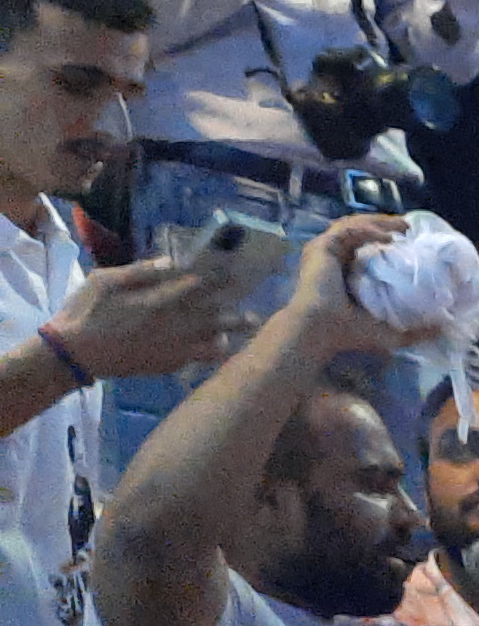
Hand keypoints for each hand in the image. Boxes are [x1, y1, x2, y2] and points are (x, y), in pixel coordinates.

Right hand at [47, 257, 245, 383]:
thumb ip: (138, 272)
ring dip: (231, 331)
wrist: (75, 354)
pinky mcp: (167, 364)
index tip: (232, 272)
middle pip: (212, 315)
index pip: (194, 287)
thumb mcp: (103, 281)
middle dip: (234, 308)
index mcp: (156, 302)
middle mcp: (171, 325)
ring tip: (250, 324)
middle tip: (255, 303)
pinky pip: (199, 358)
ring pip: (211, 339)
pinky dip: (214, 352)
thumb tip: (170, 261)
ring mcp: (172, 348)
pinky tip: (224, 346)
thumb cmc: (85, 312)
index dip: (215, 278)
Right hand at [285, 212, 411, 357]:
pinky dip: (367, 230)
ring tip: (402, 226)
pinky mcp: (322, 248)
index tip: (410, 240)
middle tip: (408, 226)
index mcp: (346, 272)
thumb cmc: (350, 333)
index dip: (387, 240)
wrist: (321, 330)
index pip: (366, 248)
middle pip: (360, 231)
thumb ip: (417, 331)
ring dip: (379, 223)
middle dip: (385, 226)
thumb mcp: (391, 333)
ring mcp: (325, 251)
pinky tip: (387, 237)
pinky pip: (347, 231)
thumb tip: (443, 327)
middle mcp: (334, 258)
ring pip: (353, 226)